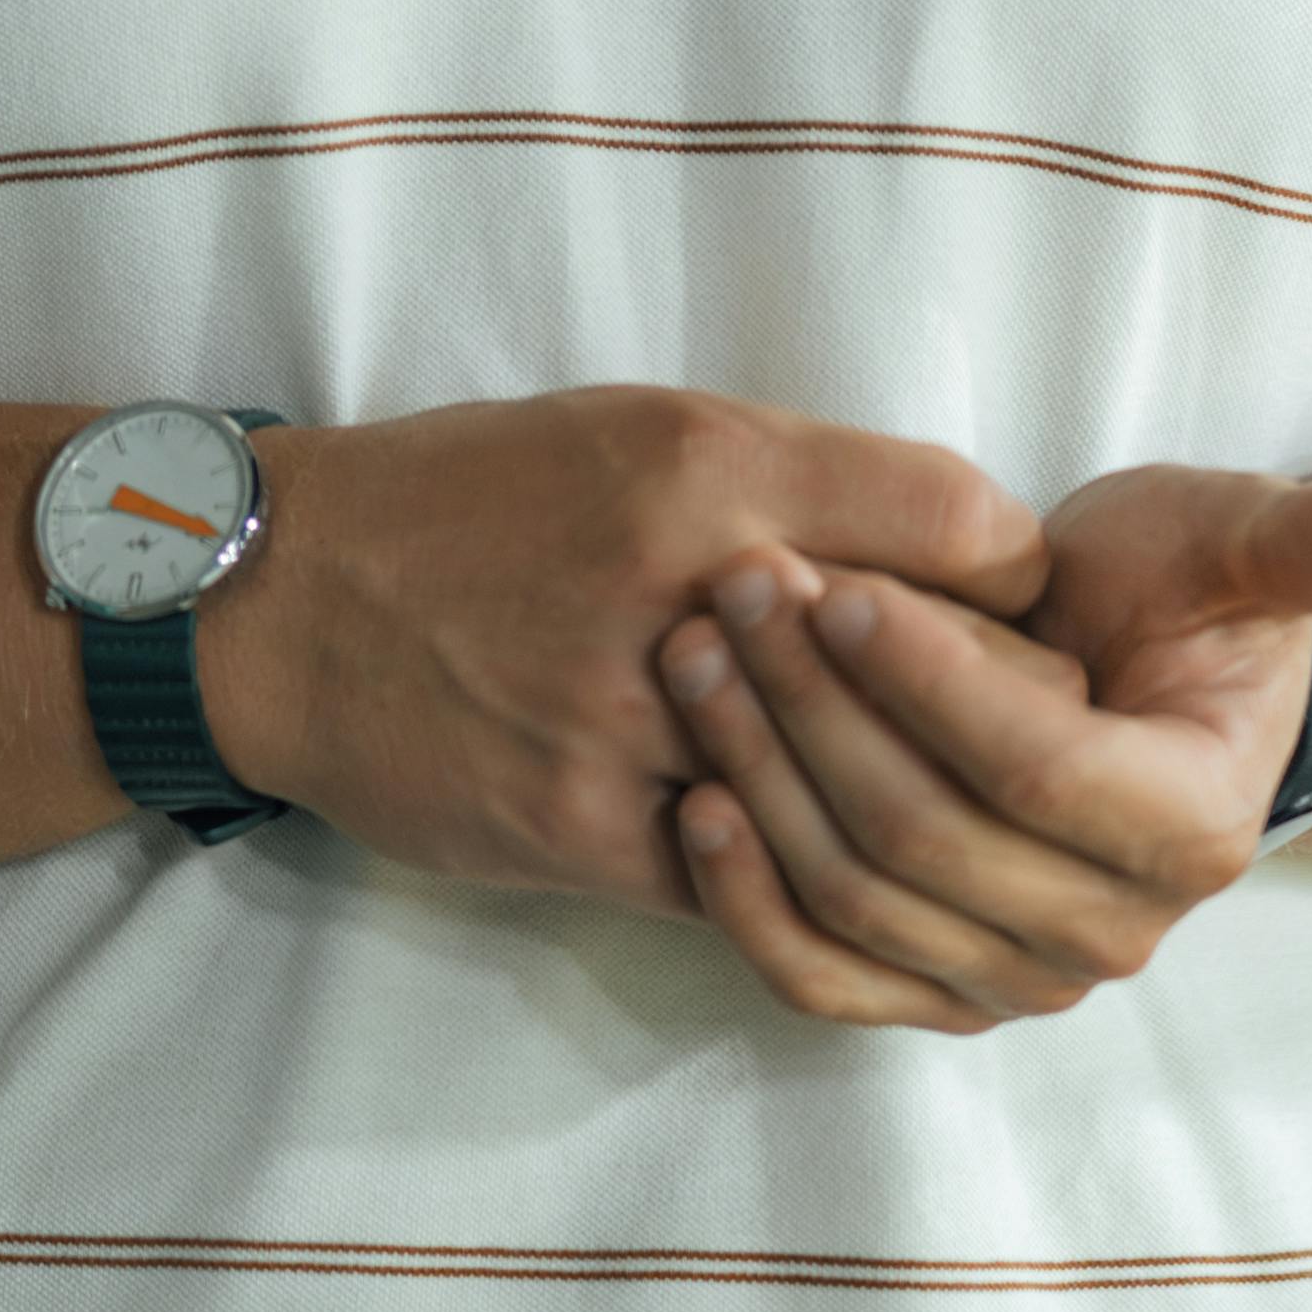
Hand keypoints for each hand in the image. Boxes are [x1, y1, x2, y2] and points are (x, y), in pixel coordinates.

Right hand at [185, 389, 1044, 913]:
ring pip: (838, 791)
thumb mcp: (638, 430)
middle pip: (918, 667)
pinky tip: (808, 854)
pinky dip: (787, 871)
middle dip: (987, 702)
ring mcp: (627, 721)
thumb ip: (791, 480)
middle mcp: (678, 583)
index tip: (1020, 602)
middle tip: (1024, 720)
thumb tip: (952, 548)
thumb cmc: (478, 497)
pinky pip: (742, 880)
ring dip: (899, 800)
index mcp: (705, 462)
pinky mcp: (580, 829)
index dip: (1011, 572)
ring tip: (938, 796)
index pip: (955, 521)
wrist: (287, 601)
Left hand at [650, 460, 1311, 1032]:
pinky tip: (696, 806)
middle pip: (929, 837)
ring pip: (863, 903)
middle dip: (814, 708)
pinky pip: (826, 980)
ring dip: (762, 779)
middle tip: (735, 594)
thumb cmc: (1175, 598)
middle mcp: (1112, 929)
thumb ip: (1296, 544)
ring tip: (694, 660)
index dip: (930, 679)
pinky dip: (751, 906)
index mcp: (1194, 824)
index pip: (1038, 769)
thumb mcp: (1231, 541)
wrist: (1127, 676)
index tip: (839, 582)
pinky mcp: (936, 991)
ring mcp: (1018, 977)